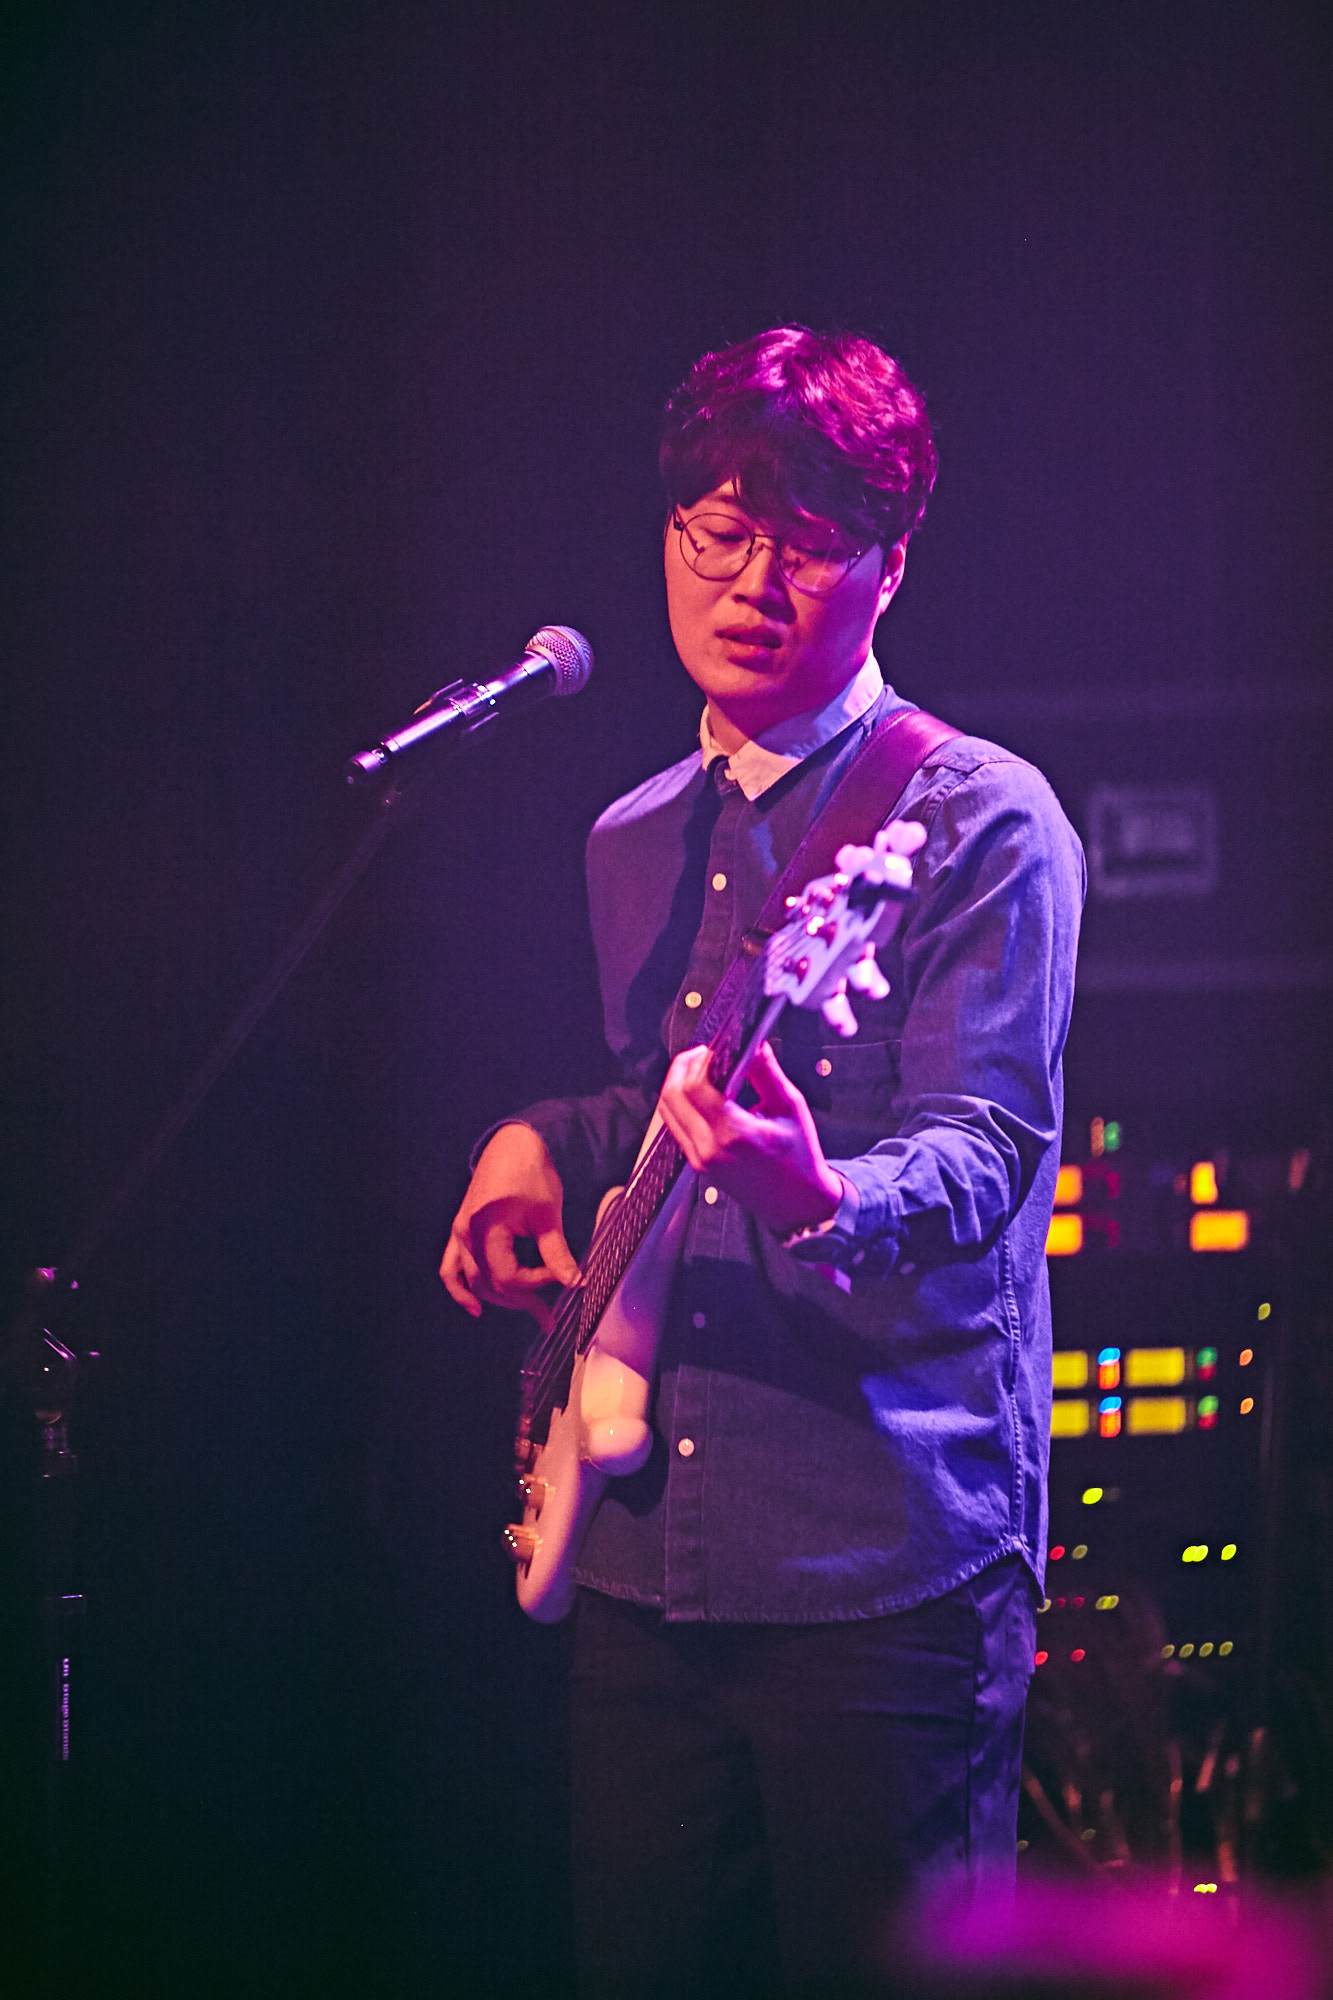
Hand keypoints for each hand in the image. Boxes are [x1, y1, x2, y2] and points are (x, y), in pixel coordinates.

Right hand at [440, 1123, 579, 1325]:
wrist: (512, 1145)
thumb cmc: (531, 1172)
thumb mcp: (548, 1213)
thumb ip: (557, 1252)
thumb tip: (575, 1283)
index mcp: (487, 1228)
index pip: (508, 1276)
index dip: (536, 1284)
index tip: (560, 1276)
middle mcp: (466, 1234)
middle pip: (489, 1284)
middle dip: (521, 1300)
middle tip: (549, 1315)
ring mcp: (459, 1233)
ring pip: (472, 1280)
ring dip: (498, 1299)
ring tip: (529, 1311)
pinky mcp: (460, 1231)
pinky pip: (451, 1268)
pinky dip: (460, 1289)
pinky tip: (475, 1308)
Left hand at [656, 1041, 844, 1237]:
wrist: (798, 1204)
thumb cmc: (800, 1158)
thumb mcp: (791, 1108)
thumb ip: (767, 1072)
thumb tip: (754, 1041)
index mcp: (734, 1134)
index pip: (695, 1087)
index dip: (699, 1060)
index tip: (714, 1047)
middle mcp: (709, 1149)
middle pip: (671, 1097)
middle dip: (682, 1067)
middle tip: (702, 1053)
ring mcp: (699, 1159)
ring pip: (667, 1111)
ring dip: (679, 1084)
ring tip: (702, 1069)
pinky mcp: (697, 1165)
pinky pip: (677, 1126)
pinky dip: (683, 1104)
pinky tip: (702, 1093)